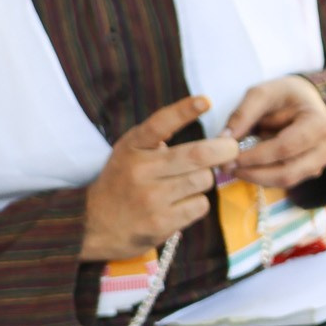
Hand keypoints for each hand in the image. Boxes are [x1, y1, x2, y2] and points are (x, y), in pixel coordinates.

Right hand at [81, 96, 240, 261]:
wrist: (95, 225)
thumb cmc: (121, 182)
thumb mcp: (128, 153)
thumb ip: (155, 141)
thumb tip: (204, 138)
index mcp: (132, 147)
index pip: (160, 123)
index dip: (184, 111)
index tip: (205, 101)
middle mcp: (141, 170)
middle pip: (196, 156)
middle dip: (222, 150)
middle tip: (231, 148)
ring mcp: (152, 198)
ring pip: (203, 180)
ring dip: (206, 179)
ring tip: (192, 182)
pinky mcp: (162, 222)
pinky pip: (200, 205)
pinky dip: (198, 202)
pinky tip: (183, 204)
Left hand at [222, 75, 325, 189]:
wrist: (307, 101)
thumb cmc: (285, 95)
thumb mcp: (263, 93)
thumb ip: (243, 114)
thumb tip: (224, 140)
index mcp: (318, 124)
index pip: (285, 148)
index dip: (256, 156)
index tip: (230, 158)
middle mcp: (325, 149)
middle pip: (287, 172)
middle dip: (254, 173)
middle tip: (226, 168)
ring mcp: (320, 164)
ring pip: (285, 182)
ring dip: (256, 177)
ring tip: (233, 167)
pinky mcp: (311, 173)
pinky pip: (285, 181)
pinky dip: (263, 176)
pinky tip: (247, 167)